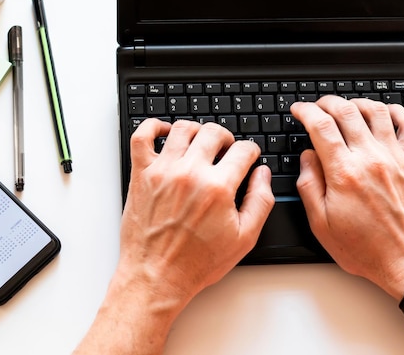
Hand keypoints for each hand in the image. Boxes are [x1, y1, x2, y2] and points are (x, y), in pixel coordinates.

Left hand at [118, 118, 273, 304]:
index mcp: (218, 187)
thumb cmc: (196, 262)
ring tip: (200, 142)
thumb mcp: (244, 239)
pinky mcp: (140, 174)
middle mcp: (190, 173)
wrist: (156, 276)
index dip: (251, 152)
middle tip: (226, 150)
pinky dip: (153, 126)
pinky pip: (142, 135)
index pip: (243, 150)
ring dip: (197, 130)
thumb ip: (261, 201)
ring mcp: (162, 171)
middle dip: (227, 138)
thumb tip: (263, 174)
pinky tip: (165, 132)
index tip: (248, 157)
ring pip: (182, 128)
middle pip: (214, 132)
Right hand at [291, 96, 403, 298]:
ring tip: (344, 107)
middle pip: (347, 111)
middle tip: (316, 106)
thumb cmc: (364, 247)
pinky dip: (395, 111)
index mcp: (344, 173)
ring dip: (356, 102)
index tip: (298, 110)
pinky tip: (382, 113)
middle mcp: (370, 159)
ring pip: (376, 111)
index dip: (305, 112)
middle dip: (326, 102)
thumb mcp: (321, 223)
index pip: (321, 126)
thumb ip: (309, 186)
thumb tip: (306, 158)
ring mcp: (393, 158)